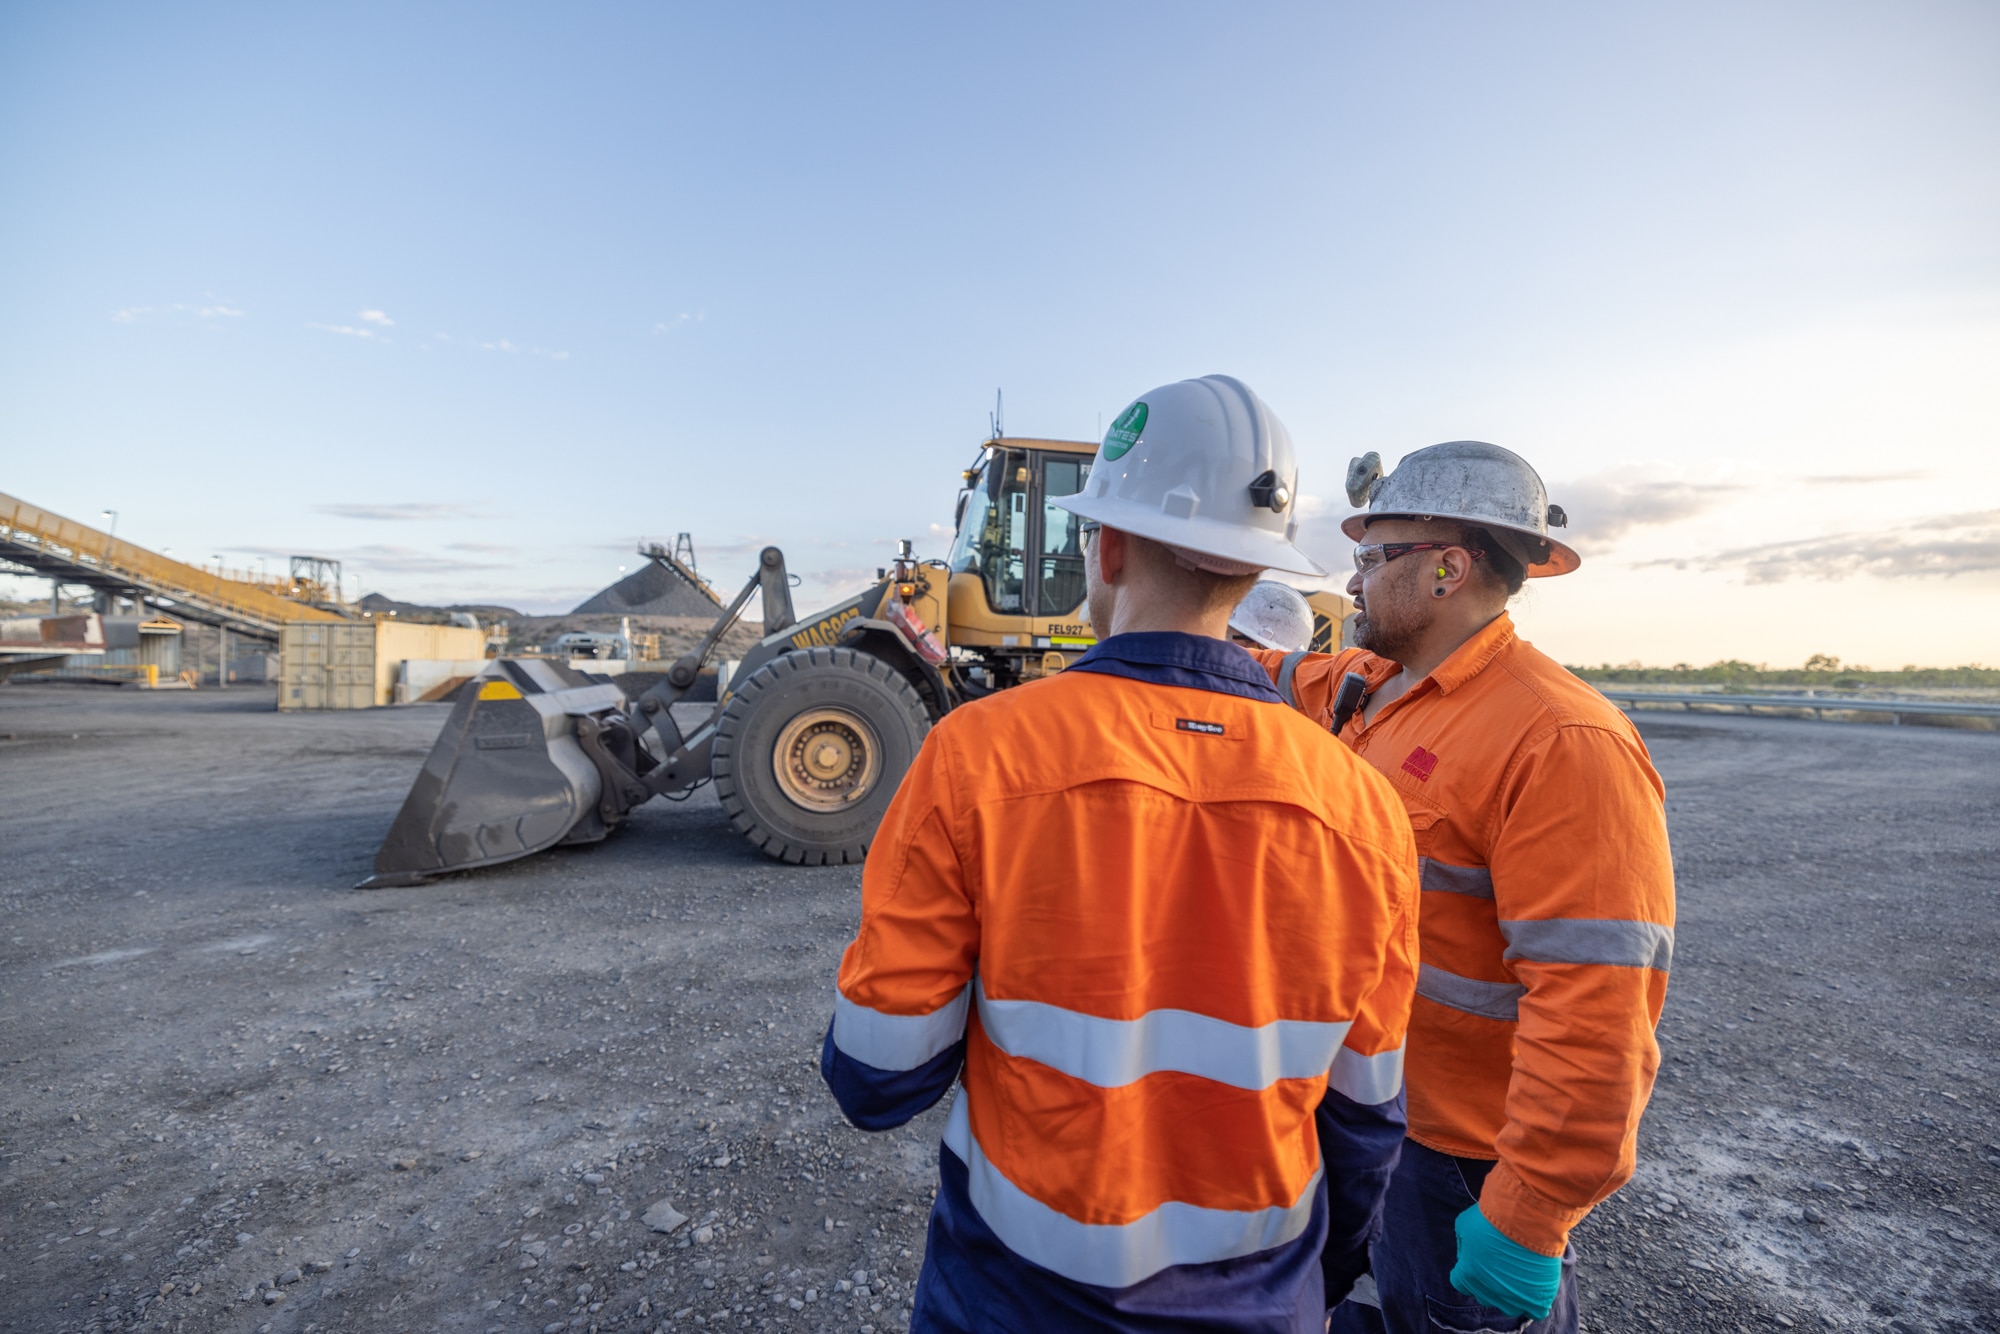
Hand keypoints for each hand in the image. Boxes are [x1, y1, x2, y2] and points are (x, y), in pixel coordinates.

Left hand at [1449, 1204, 1559, 1319]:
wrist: (1526, 1217)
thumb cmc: (1493, 1217)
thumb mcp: (1464, 1224)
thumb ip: (1462, 1243)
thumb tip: (1466, 1253)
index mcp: (1468, 1274)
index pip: (1460, 1283)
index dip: (1467, 1271)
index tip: (1476, 1261)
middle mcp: (1488, 1291)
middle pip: (1483, 1296)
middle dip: (1487, 1283)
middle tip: (1499, 1265)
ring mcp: (1514, 1298)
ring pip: (1508, 1307)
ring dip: (1510, 1295)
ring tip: (1517, 1277)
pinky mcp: (1537, 1299)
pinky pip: (1535, 1311)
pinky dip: (1534, 1303)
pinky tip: (1534, 1290)